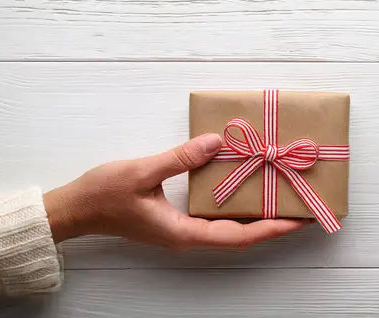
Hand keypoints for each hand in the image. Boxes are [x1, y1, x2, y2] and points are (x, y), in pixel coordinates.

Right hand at [43, 133, 309, 249]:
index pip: (239, 236)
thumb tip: (216, 142)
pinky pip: (216, 219)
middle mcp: (189, 237)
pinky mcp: (177, 221)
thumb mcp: (142, 172)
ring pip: (230, 229)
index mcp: (184, 233)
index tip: (300, 220)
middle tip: (301, 208)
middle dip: (273, 224)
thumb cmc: (104, 195)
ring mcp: (183, 231)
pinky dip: (236, 209)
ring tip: (281, 200)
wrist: (77, 210)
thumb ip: (179, 158)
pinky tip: (244, 192)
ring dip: (257, 218)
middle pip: (241, 236)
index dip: (272, 228)